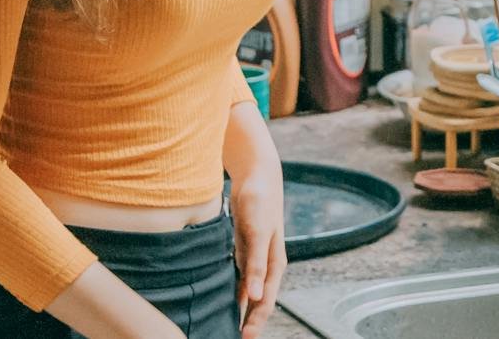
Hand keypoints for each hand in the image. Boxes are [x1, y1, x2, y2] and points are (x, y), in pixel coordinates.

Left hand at [228, 164, 286, 337]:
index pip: (266, 301)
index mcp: (274, 264)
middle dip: (250, 321)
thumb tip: (257, 297)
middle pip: (259, 301)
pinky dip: (234, 292)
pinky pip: (239, 278)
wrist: (258, 176)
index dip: (256, 321)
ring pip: (249, 292)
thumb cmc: (261, 202)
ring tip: (229, 327)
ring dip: (242, 309)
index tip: (245, 338)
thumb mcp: (258, 233)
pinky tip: (224, 301)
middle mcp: (266, 265)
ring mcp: (255, 258)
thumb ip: (256, 265)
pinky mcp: (244, 250)